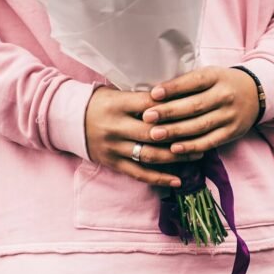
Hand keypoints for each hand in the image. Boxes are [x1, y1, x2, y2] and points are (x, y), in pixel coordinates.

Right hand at [84, 85, 203, 187]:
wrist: (70, 119)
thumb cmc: (101, 102)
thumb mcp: (117, 92)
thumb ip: (141, 97)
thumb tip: (176, 95)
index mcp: (118, 104)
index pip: (150, 105)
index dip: (173, 107)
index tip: (194, 106)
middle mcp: (115, 126)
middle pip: (153, 132)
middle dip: (180, 133)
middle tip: (203, 133)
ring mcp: (113, 147)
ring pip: (149, 155)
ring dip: (175, 156)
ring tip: (197, 155)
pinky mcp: (112, 162)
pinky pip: (138, 173)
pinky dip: (159, 178)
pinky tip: (177, 180)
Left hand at [141, 67, 259, 153]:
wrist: (256, 93)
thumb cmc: (221, 83)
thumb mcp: (209, 74)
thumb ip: (187, 82)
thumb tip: (154, 93)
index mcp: (217, 76)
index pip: (194, 82)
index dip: (174, 88)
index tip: (153, 94)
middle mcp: (225, 95)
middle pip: (195, 106)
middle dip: (169, 112)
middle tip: (147, 117)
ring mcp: (229, 116)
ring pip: (200, 126)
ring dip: (176, 131)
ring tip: (155, 134)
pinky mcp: (232, 132)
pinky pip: (209, 141)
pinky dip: (191, 146)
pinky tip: (174, 149)